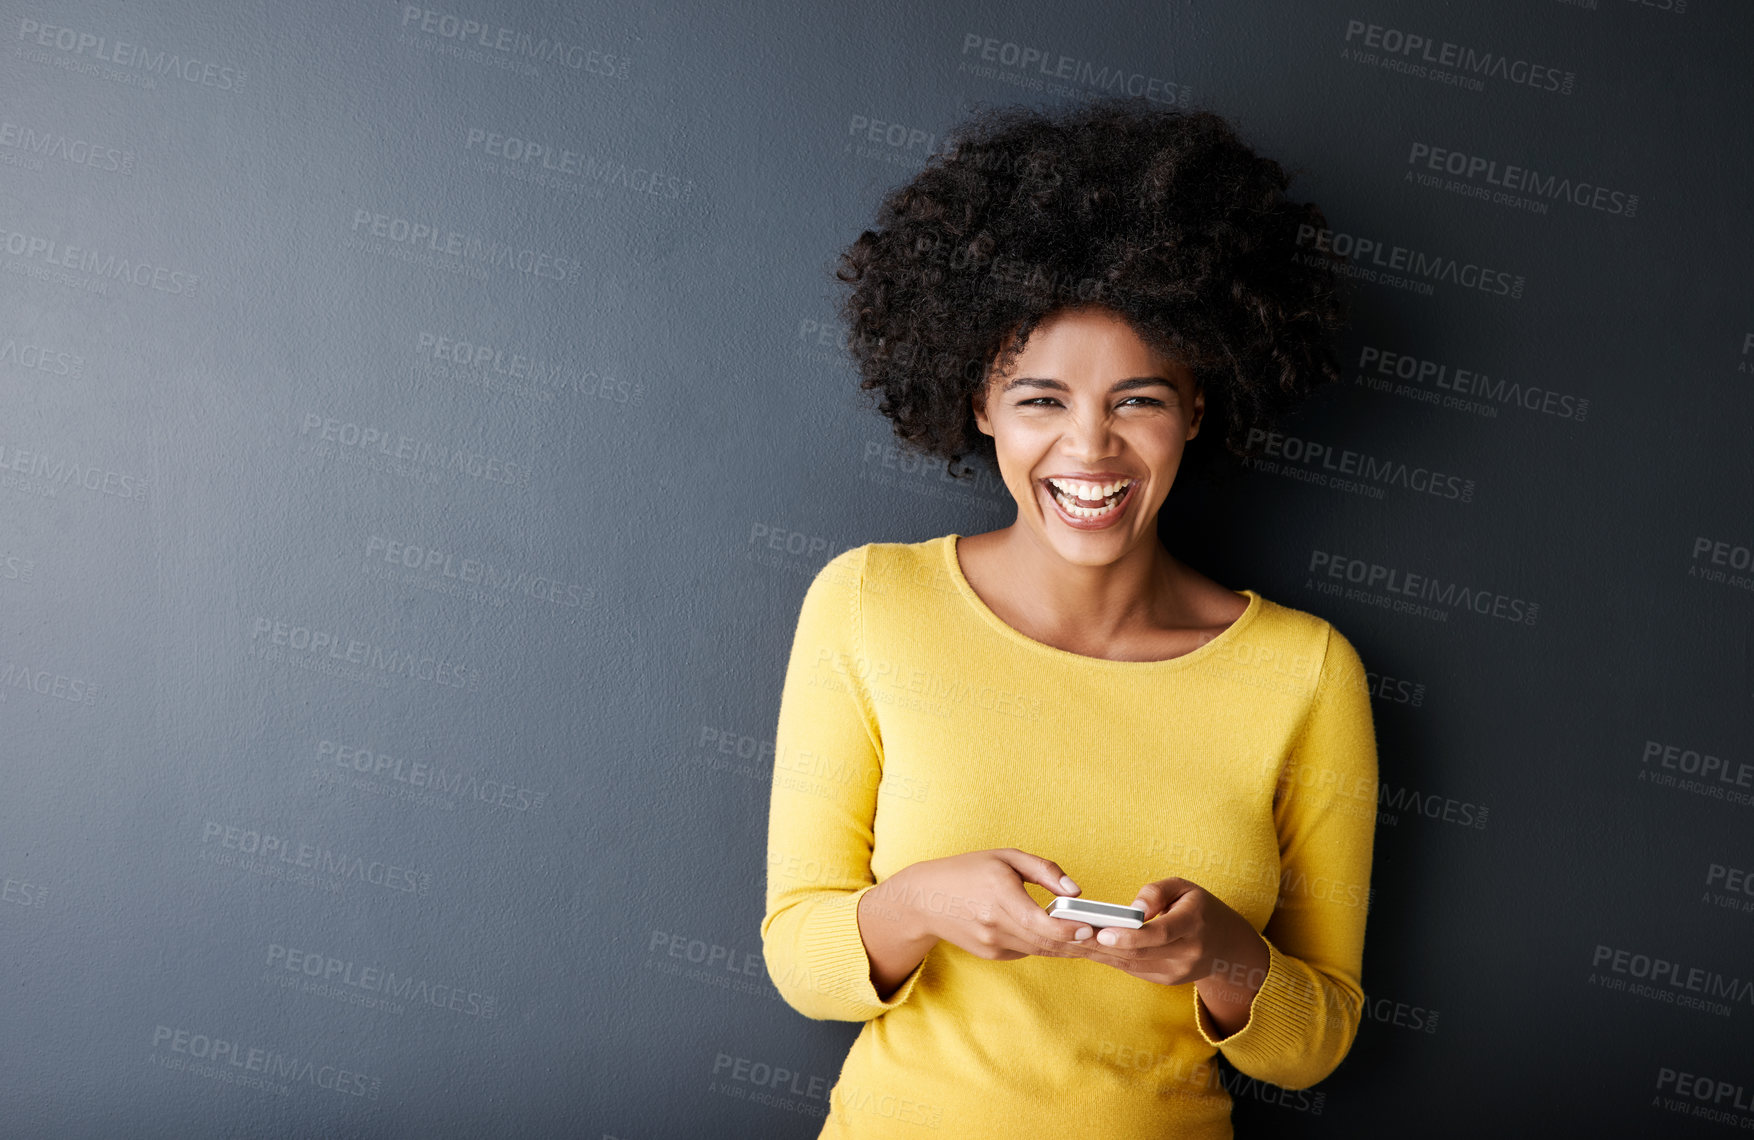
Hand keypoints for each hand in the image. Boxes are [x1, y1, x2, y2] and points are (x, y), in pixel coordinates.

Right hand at [886, 848, 1102, 961]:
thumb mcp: (1006, 857)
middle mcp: (995, 924)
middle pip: (1046, 942)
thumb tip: (1076, 891)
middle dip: (1078, 943)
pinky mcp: (991, 954)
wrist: (925, 899)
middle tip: (1104, 938)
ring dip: (1066, 947)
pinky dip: (1044, 945)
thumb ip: (1044, 871)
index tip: (1091, 927)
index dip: (1070, 930)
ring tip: (1091, 940)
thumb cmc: (968, 870)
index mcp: (1000, 896)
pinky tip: (1060, 938)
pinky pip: (1026, 950)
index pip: (1043, 923)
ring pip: (1039, 950)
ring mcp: (991, 943)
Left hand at [1071, 877, 1269, 1029]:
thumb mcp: (1185, 887)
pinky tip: (1086, 948)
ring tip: (1070, 941)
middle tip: (1071, 935)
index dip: (1130, 935)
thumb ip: (1158, 891)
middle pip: (1140, 952)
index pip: (1160, 933)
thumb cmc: (1200, 908)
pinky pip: (1133, 969)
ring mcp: (1177, 971)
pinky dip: (1109, 958)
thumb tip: (1134, 907)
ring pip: (1132, 964)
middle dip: (1103, 945)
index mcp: (1193, 924)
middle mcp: (1187, 952)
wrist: (1226, 947)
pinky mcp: (1166, 979)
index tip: (1102, 932)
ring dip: (1100, 954)